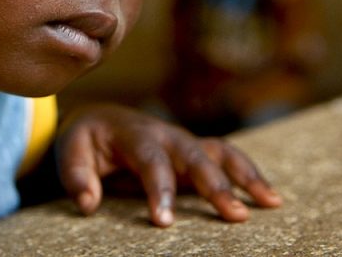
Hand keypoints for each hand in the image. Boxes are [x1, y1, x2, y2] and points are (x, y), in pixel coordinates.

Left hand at [55, 103, 281, 226]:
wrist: (100, 119)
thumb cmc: (86, 140)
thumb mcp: (70, 151)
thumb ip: (76, 176)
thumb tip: (88, 204)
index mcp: (134, 132)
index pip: (151, 160)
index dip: (159, 190)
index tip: (164, 222)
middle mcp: (165, 133)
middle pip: (194, 156)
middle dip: (215, 185)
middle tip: (235, 216)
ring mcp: (184, 141)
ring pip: (219, 152)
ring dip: (246, 176)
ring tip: (271, 204)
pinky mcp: (195, 152)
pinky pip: (227, 158)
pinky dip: (250, 174)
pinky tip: (271, 198)